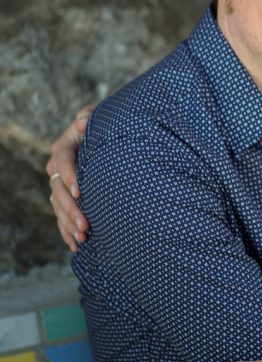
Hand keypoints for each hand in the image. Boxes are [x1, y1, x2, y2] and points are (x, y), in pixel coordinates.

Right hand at [46, 105, 91, 251]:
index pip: (62, 160)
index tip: (79, 192)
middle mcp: (57, 168)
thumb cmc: (103, 126)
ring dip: (69, 224)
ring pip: (59, 207)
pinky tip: (77, 245)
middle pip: (59, 190)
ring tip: (83, 237)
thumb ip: (89, 116)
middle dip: (71, 209)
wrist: (104, 138)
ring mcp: (60, 185)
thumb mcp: (97, 117)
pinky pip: (62, 217)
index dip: (69, 176)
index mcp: (63, 147)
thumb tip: (82, 122)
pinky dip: (67, 232)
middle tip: (85, 224)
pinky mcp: (66, 198)